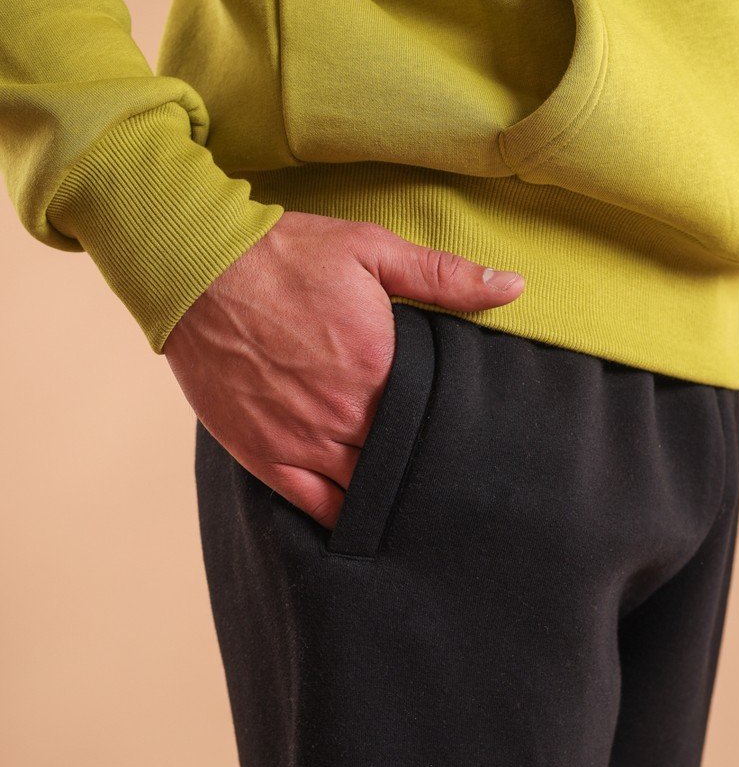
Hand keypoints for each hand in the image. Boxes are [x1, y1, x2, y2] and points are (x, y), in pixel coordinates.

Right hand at [163, 209, 523, 531]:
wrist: (197, 268)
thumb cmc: (286, 255)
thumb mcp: (371, 249)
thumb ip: (444, 276)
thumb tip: (514, 287)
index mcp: (380, 366)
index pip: (436, 420)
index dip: (453, 431)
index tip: (469, 434)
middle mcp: (345, 414)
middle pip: (404, 461)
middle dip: (424, 466)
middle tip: (450, 475)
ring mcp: (302, 440)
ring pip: (364, 492)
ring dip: (389, 495)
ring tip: (412, 498)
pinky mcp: (265, 455)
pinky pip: (315, 506)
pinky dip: (343, 517)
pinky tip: (363, 517)